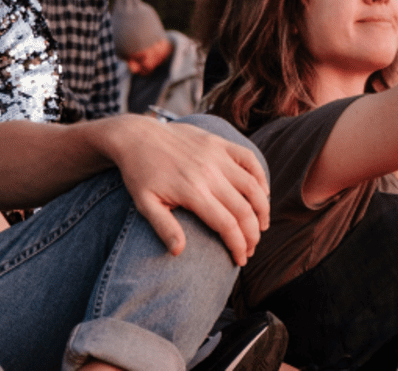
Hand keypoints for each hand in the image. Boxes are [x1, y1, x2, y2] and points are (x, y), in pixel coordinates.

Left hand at [99, 116, 269, 265]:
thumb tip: (178, 251)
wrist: (135, 136)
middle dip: (252, 235)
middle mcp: (208, 172)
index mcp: (192, 191)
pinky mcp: (217, 142)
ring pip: (252, 186)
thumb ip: (163, 227)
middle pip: (244, 210)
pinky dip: (261, 177)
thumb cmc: (139, 173)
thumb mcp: (144, 203)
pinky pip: (249, 159)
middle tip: (251, 248)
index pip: (227, 225)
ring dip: (262, 210)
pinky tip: (261, 193)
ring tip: (260, 227)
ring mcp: (215, 155)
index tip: (241, 260)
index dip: (239, 246)